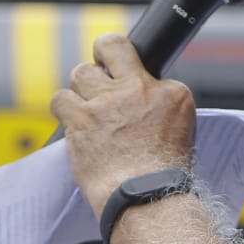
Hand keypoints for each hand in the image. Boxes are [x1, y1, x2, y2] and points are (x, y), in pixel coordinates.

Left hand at [50, 33, 195, 214]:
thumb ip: (161, 110)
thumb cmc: (164, 177)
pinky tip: (73, 121)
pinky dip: (65, 108)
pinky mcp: (80, 119)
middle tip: (102, 68)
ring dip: (83, 88)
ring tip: (89, 108)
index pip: (147, 66)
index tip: (123, 75)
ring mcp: (106, 102)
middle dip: (103, 51)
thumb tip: (141, 106)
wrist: (145, 198)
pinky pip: (60, 99)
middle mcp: (138, 90)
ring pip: (82, 72)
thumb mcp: (182, 134)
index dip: (130, 69)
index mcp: (172, 94)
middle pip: (110, 45)